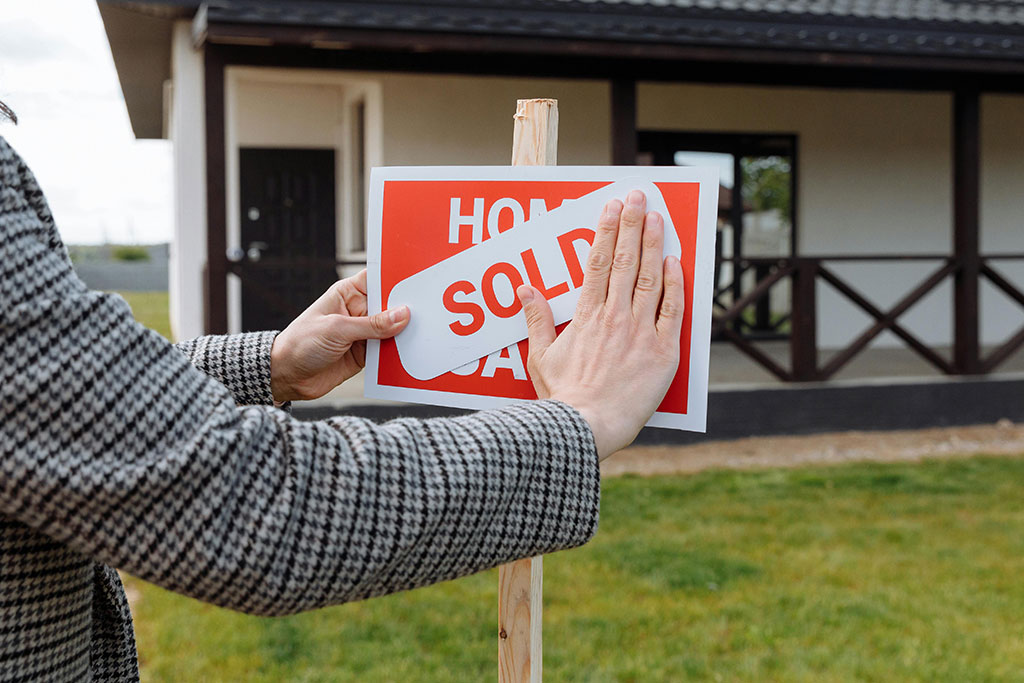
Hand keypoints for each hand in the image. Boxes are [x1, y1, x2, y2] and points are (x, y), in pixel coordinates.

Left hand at [270, 270, 409, 402]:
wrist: (286, 376)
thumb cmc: (300, 344)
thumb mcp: (337, 329)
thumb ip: (372, 325)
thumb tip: (402, 315)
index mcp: (348, 294)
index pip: (378, 279)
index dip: (397, 278)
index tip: (418, 280)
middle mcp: (358, 310)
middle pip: (391, 305)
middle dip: (407, 308)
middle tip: (428, 311)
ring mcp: (363, 332)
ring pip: (393, 329)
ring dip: (404, 333)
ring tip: (423, 333)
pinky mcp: (366, 353)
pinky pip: (389, 350)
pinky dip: (399, 352)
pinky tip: (410, 352)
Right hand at [517, 190, 684, 458]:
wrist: (588, 426)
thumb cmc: (563, 398)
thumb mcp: (541, 358)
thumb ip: (536, 320)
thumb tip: (525, 289)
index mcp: (585, 316)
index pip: (595, 263)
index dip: (605, 231)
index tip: (610, 207)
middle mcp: (614, 316)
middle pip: (624, 260)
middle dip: (631, 224)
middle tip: (637, 196)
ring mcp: (640, 331)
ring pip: (649, 277)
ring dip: (653, 243)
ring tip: (656, 216)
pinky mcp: (662, 351)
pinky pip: (671, 309)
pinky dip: (675, 283)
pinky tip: (676, 260)